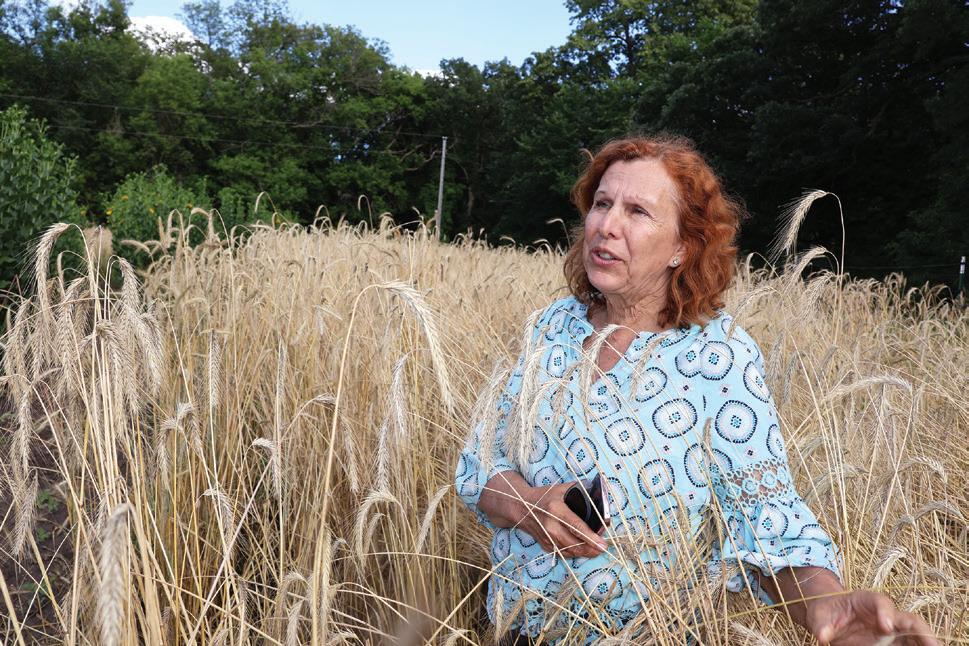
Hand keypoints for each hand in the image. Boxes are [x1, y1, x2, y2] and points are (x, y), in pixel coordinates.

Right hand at [516, 482, 607, 558]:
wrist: (521, 506)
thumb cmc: (545, 496)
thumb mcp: (561, 489)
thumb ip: (581, 491)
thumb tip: (600, 494)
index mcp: (556, 510)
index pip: (576, 527)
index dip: (591, 537)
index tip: (603, 544)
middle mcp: (550, 526)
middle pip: (575, 544)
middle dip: (592, 549)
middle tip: (603, 548)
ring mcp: (547, 538)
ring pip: (570, 552)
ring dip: (585, 552)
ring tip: (596, 549)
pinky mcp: (545, 545)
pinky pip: (564, 553)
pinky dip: (575, 553)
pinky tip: (582, 549)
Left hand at [806, 590, 938, 645]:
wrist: (829, 619)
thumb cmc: (826, 613)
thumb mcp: (818, 616)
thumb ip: (821, 624)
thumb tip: (822, 636)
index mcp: (866, 600)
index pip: (881, 602)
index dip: (886, 612)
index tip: (886, 626)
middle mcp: (884, 614)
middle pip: (909, 618)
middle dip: (921, 630)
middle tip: (931, 645)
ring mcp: (892, 630)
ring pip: (916, 634)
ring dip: (927, 642)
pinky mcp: (893, 642)